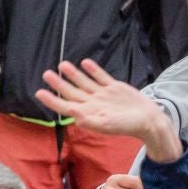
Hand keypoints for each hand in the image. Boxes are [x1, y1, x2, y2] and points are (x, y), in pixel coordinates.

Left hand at [35, 59, 181, 162]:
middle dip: (59, 83)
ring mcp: (103, 95)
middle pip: (72, 92)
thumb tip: (72, 114)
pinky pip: (100, 77)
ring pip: (84, 82)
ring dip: (73, 74)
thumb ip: (88, 120)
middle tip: (46, 74)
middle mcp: (93, 103)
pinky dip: (93, 70)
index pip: (65, 105)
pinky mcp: (114, 88)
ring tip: (62, 65)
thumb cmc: (126, 126)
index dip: (52, 100)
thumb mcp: (105, 125)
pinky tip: (85, 63)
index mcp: (88, 113)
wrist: (148, 120)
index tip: (39, 92)